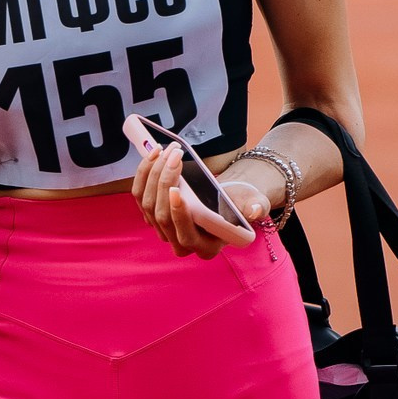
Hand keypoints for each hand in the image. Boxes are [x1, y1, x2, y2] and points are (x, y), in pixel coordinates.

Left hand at [131, 146, 266, 259]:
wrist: (227, 198)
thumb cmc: (241, 203)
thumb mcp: (254, 204)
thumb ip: (256, 208)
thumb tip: (255, 211)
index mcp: (206, 247)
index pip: (185, 235)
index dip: (178, 214)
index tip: (176, 191)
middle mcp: (181, 243)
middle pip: (162, 216)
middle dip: (165, 183)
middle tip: (173, 156)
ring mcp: (163, 229)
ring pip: (148, 203)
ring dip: (153, 173)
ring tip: (165, 150)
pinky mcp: (152, 213)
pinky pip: (141, 194)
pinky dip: (145, 172)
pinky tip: (155, 154)